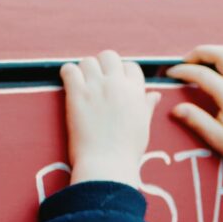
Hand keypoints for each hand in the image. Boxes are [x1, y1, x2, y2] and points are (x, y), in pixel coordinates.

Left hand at [62, 50, 161, 187]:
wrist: (107, 165)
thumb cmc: (127, 152)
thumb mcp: (143, 127)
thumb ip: (146, 106)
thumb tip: (154, 95)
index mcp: (136, 92)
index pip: (131, 67)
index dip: (122, 74)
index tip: (115, 85)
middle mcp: (117, 84)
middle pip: (109, 56)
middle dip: (103, 66)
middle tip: (97, 82)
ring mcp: (97, 87)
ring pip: (88, 61)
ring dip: (85, 70)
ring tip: (82, 85)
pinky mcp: (77, 94)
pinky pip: (69, 69)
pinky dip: (67, 74)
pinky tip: (69, 85)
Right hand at [166, 45, 222, 191]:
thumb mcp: (216, 137)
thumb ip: (195, 120)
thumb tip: (176, 109)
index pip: (202, 74)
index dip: (183, 71)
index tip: (170, 74)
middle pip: (220, 54)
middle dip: (199, 52)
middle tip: (184, 61)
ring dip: (215, 51)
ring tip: (200, 60)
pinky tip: (219, 65)